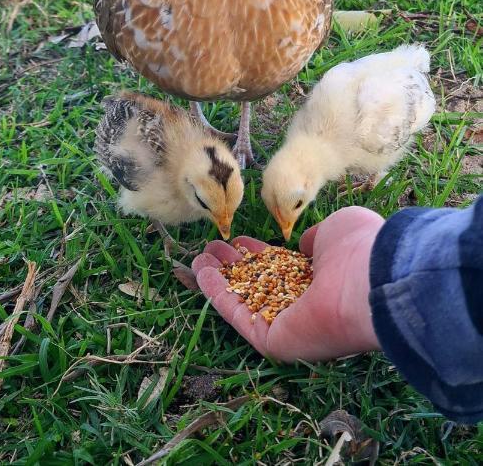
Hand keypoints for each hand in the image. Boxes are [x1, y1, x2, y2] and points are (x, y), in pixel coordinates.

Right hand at [192, 206, 383, 361]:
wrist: (375, 279)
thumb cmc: (360, 248)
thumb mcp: (337, 230)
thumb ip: (315, 239)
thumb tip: (301, 246)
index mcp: (323, 279)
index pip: (283, 269)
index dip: (259, 255)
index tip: (238, 241)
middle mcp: (306, 305)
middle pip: (261, 285)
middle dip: (235, 267)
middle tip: (211, 248)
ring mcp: (290, 325)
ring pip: (246, 301)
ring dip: (220, 281)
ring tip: (197, 258)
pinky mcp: (275, 342)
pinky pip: (241, 317)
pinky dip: (219, 296)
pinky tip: (201, 273)